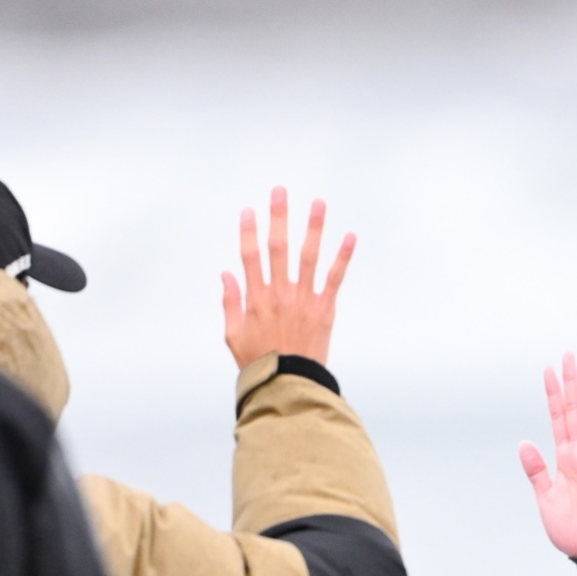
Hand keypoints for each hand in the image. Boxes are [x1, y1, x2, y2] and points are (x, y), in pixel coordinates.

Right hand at [221, 187, 354, 369]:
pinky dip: (343, 257)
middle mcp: (280, 293)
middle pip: (278, 247)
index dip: (248, 232)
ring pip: (308, 256)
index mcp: (256, 298)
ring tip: (318, 203)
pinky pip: (335, 278)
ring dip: (314, 227)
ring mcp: (303, 299)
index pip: (250, 257)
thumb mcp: (233, 334)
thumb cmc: (260, 362)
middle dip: (279, 217)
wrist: (289, 384)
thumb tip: (226, 274)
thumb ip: (231, 302)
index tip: (248, 212)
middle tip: (280, 192)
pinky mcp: (324, 309)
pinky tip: (350, 237)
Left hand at [517, 354, 576, 558]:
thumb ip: (536, 469)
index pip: (559, 419)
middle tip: (568, 356)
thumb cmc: (568, 525)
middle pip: (575, 411)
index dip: (554, 395)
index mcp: (565, 457)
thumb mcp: (545, 495)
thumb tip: (523, 444)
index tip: (549, 371)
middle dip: (571, 384)